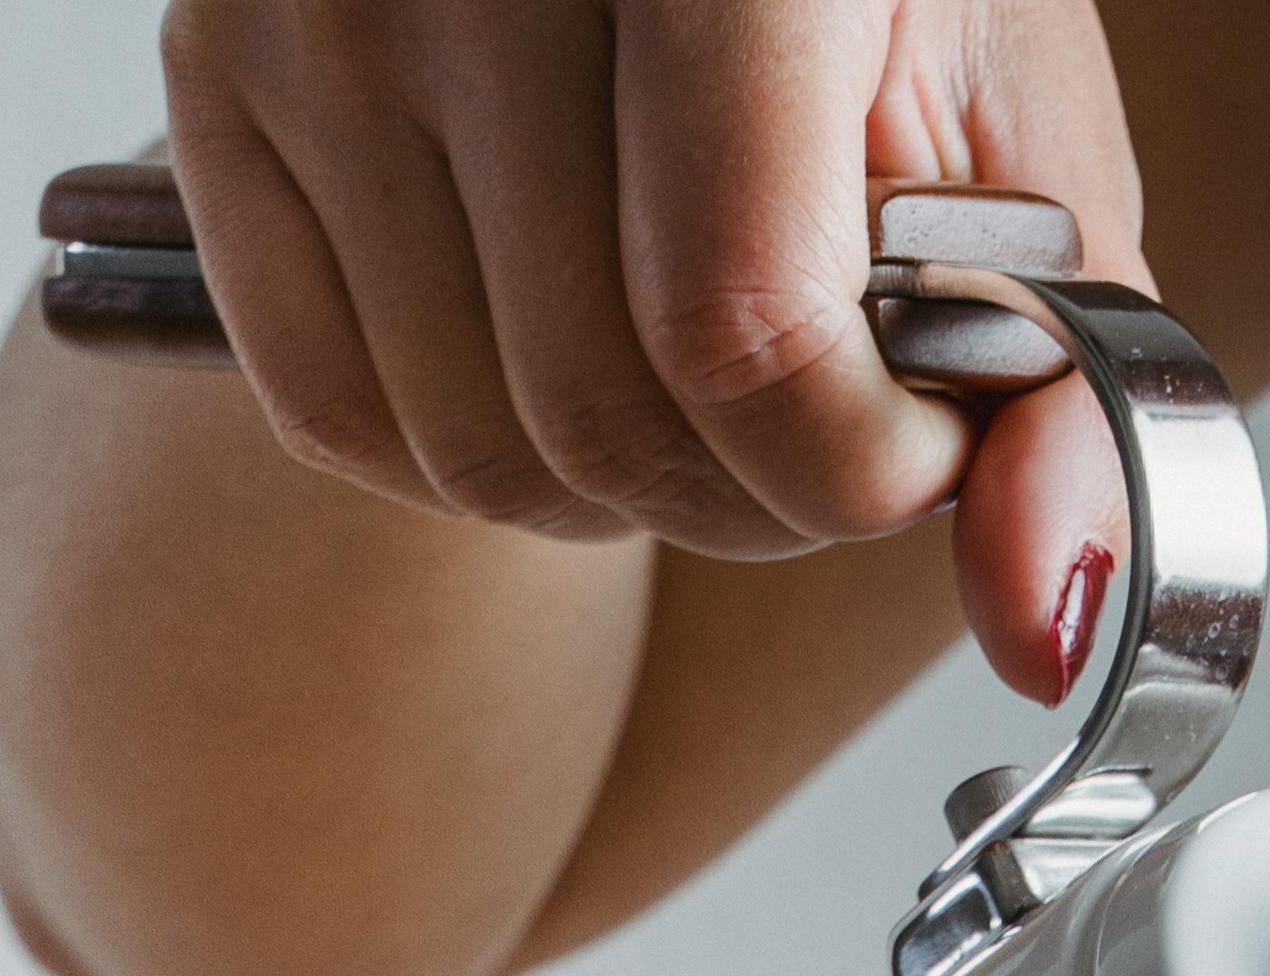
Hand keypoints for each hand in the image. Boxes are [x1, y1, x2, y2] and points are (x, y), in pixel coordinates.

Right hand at [158, 0, 1138, 694]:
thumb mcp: (1011, 116)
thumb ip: (1053, 372)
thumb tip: (1048, 619)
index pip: (742, 342)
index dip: (857, 461)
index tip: (914, 419)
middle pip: (605, 426)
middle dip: (747, 492)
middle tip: (809, 393)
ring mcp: (324, 5)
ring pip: (478, 455)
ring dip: (612, 480)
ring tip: (684, 343)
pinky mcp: (217, 62)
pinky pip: (336, 409)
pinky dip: (459, 436)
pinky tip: (547, 322)